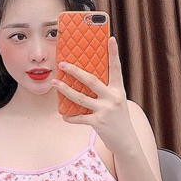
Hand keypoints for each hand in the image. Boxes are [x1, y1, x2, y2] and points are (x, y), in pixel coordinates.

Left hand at [52, 36, 137, 154]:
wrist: (126, 141)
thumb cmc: (119, 119)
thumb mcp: (117, 101)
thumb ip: (105, 91)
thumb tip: (86, 80)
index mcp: (118, 90)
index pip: (116, 68)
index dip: (113, 53)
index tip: (111, 39)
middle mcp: (112, 98)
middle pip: (91, 80)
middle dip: (75, 71)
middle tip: (62, 64)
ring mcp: (105, 110)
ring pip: (80, 98)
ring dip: (65, 89)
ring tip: (54, 82)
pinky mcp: (98, 123)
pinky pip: (80, 118)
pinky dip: (71, 117)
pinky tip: (63, 115)